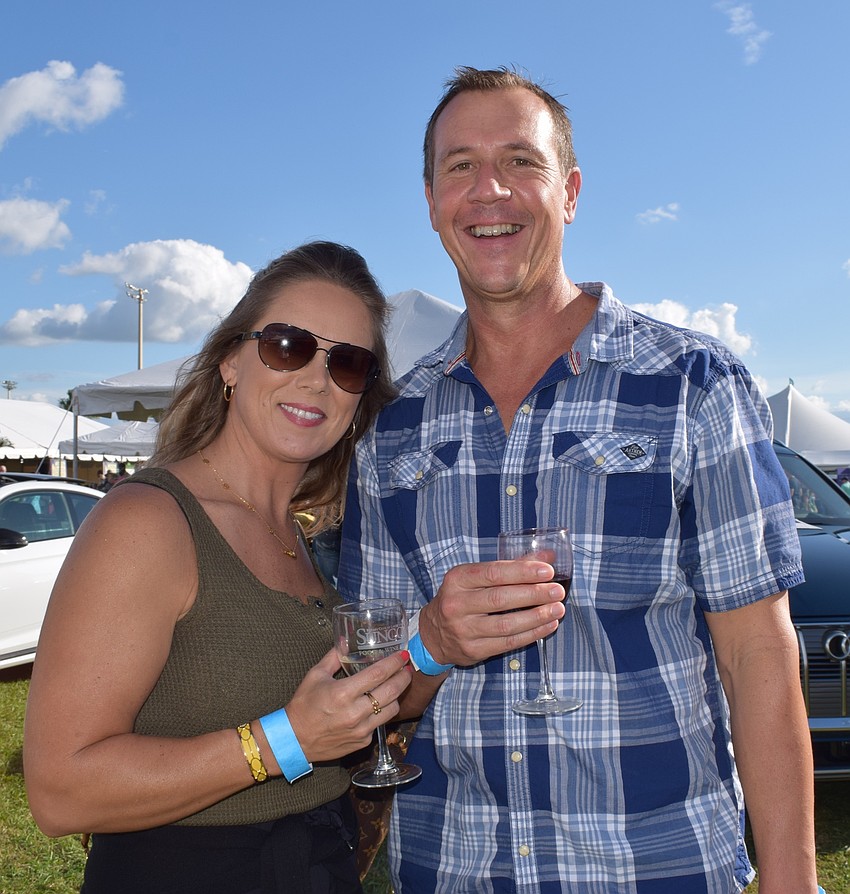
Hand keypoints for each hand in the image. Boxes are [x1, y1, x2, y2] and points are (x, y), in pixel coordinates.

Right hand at [284, 648, 411, 762]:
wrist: (295, 740)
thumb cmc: (303, 706)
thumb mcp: (315, 675)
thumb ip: (334, 656)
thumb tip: (345, 640)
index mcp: (343, 693)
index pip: (378, 674)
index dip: (394, 663)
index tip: (403, 655)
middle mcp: (355, 712)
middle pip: (391, 692)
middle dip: (404, 677)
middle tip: (407, 668)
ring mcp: (361, 729)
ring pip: (392, 709)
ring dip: (397, 695)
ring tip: (396, 685)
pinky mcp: (362, 741)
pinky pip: (380, 724)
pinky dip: (382, 712)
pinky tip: (378, 705)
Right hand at [418, 560, 565, 666]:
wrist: (434, 634)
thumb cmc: (462, 598)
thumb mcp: (477, 577)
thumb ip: (512, 566)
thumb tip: (548, 556)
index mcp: (458, 579)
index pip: (493, 573)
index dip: (522, 572)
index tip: (547, 571)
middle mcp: (457, 604)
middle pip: (500, 599)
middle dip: (534, 594)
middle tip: (557, 591)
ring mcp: (463, 630)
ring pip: (506, 624)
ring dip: (536, 617)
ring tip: (558, 609)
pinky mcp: (473, 650)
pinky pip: (507, 643)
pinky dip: (531, 634)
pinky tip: (548, 625)